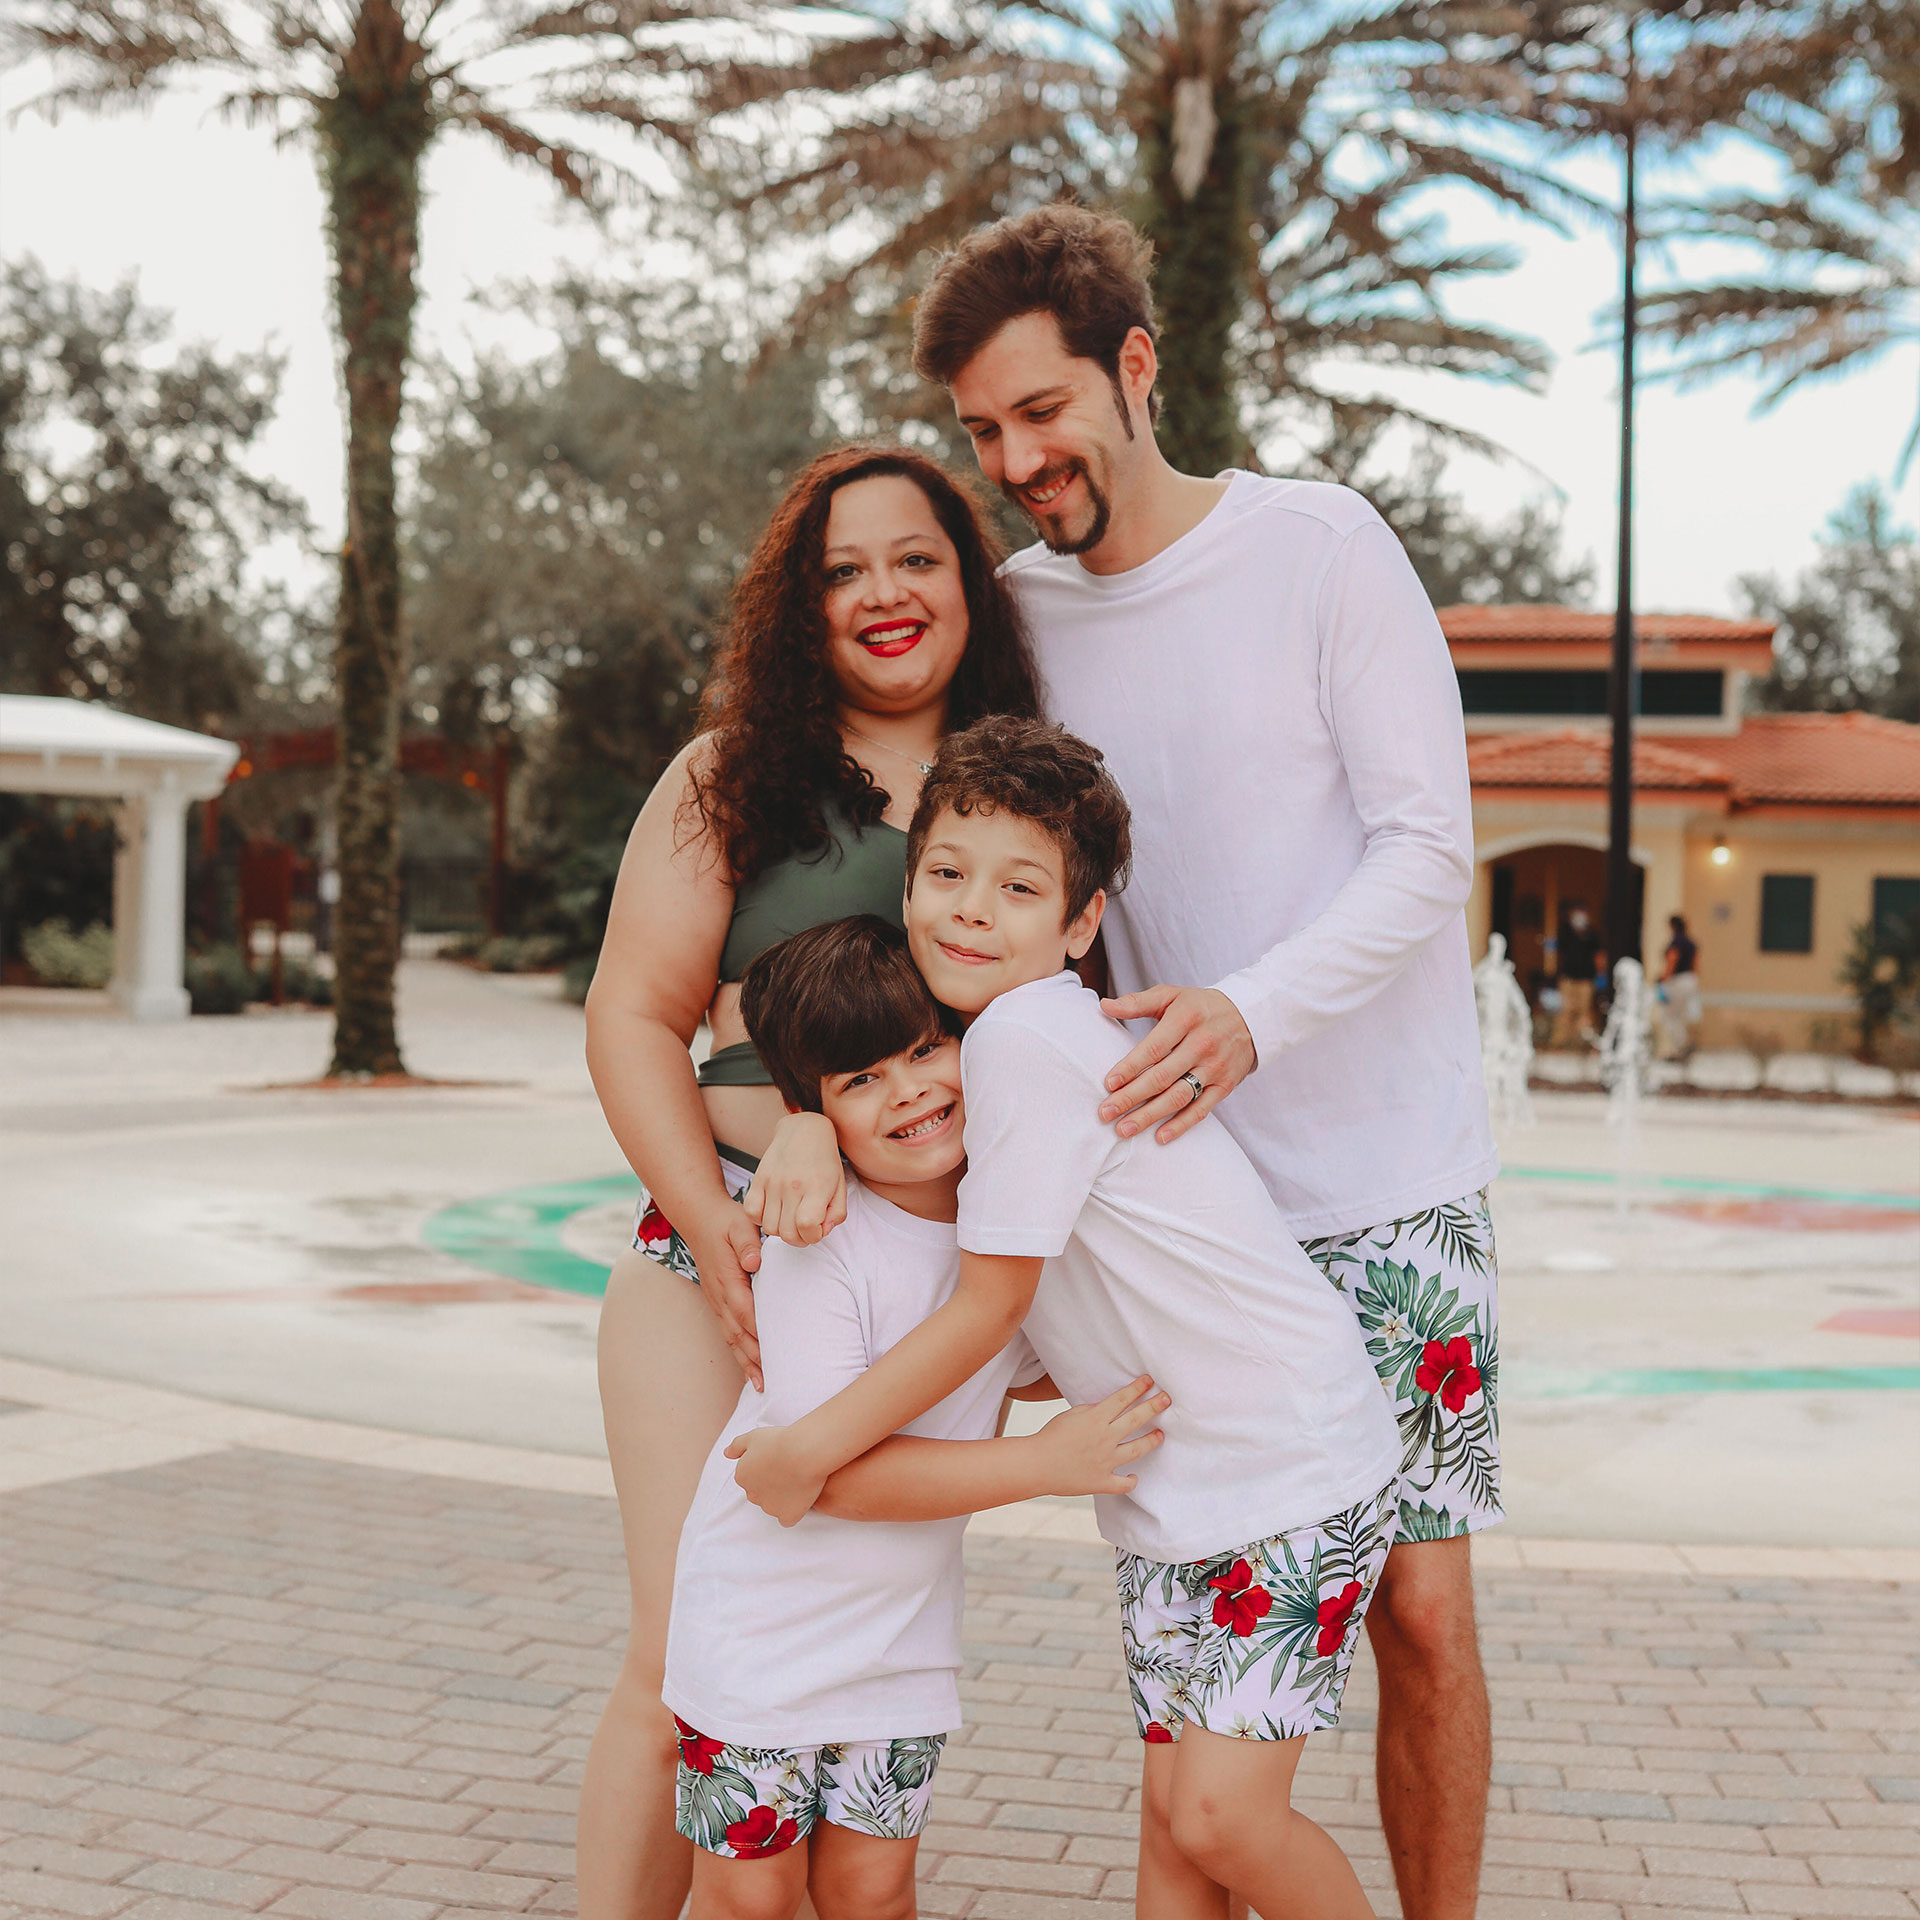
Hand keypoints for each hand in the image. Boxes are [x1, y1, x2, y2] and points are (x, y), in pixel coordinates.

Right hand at [685, 1206, 765, 1389]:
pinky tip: (749, 1366)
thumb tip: (754, 1262)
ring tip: (762, 1385)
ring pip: (731, 1337)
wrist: (699, 1216)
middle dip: (755, 1359)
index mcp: (728, 1279)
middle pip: (738, 1334)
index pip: (747, 1312)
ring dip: (746, 1362)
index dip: (761, 1334)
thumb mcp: (740, 1224)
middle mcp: (720, 1295)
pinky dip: (738, 1351)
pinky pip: (727, 1331)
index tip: (778, 1353)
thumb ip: (748, 1243)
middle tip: (773, 1382)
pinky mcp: (717, 1300)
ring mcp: (716, 1300)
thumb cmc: (725, 1220)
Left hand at [725, 1424, 827, 1526]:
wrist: (803, 1451)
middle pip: (760, 1494)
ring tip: (798, 1480)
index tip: (778, 1461)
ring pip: (774, 1506)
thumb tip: (727, 1453)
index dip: (765, 1470)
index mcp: (742, 1476)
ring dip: (782, 1498)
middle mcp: (752, 1494)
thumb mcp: (753, 1436)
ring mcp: (769, 1507)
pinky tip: (800, 1498)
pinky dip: (792, 1511)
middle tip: (788, 1470)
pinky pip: (787, 1518)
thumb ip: (737, 1446)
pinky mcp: (786, 1515)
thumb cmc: (779, 1441)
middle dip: (771, 1486)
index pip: (750, 1478)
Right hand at [743, 1110, 847, 1246]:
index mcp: (816, 1188)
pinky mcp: (758, 1179)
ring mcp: (773, 1183)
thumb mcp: (840, 1187)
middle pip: (787, 1233)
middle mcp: (793, 1186)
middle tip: (804, 1228)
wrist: (805, 1130)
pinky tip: (773, 1211)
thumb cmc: (824, 1161)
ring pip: (769, 1228)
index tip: (816, 1229)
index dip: (813, 1236)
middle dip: (798, 1238)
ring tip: (790, 1218)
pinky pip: (751, 1212)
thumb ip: (836, 1214)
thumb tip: (822, 1231)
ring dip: (781, 1230)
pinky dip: (761, 1219)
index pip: (807, 1226)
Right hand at [1030, 1375, 1168, 1498]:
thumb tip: (1108, 1410)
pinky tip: (1135, 1477)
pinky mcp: (1101, 1481)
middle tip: (1167, 1399)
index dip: (1138, 1388)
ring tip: (1161, 1435)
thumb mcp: (1072, 1414)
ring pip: (1136, 1449)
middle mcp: (1105, 1438)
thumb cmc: (1050, 1436)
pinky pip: (1122, 1484)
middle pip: (1135, 1419)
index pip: (1122, 1399)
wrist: (1036, 1465)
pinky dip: (1130, 1481)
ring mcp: (1106, 1461)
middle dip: (1154, 1407)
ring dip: (1151, 1441)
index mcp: (1096, 1419)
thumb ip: (1092, 1411)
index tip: (1150, 1381)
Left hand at [1097, 984, 1256, 1143]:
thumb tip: (1105, 1005)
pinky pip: (1202, 1109)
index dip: (1130, 1067)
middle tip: (1106, 1113)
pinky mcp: (1225, 1085)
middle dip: (1131, 1097)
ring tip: (1124, 1129)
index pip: (1153, 1048)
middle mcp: (1202, 1044)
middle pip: (1162, 1077)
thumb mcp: (1171, 995)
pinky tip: (1160, 1137)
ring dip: (1150, 1116)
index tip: (1109, 1084)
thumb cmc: (1199, 1006)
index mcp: (1186, 1019)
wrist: (1250, 1016)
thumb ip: (1137, 1002)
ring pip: (1179, 1096)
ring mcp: (1215, 1067)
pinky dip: (1181, 1125)